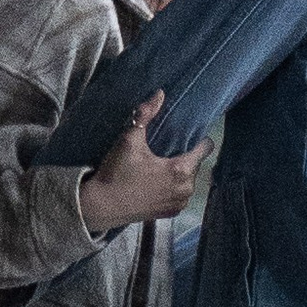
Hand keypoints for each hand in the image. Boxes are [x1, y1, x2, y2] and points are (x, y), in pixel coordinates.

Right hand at [78, 93, 206, 233]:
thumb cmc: (116, 173)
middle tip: (166, 148)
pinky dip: (173, 187)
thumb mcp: (129, 139)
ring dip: (179, 172)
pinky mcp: (170, 213)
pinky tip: (156, 181)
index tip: (187, 133)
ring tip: (160, 165)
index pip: (206, 148)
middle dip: (185, 155)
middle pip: (196, 163)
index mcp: (181, 170)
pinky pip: (179, 194)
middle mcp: (185, 189)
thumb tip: (160, 93)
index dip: (198, 138)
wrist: (101, 206)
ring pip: (188, 180)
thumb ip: (146, 114)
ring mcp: (179, 204)